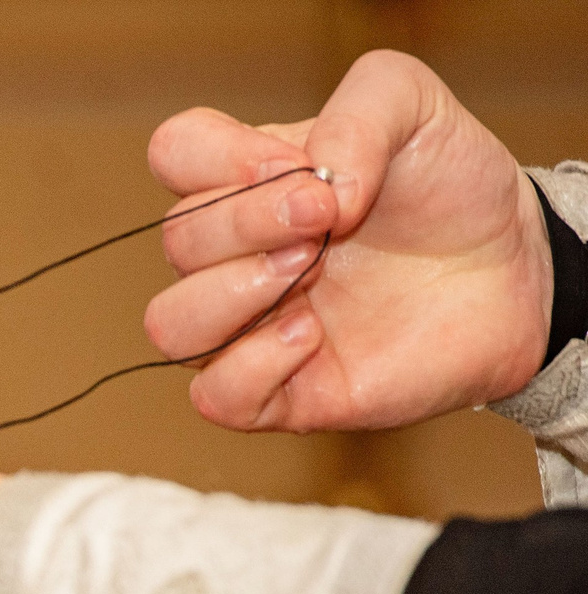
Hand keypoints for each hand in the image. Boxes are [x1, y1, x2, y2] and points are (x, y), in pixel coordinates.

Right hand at [143, 50, 551, 431]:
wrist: (513, 272)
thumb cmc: (450, 191)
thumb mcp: (415, 106)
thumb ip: (359, 109)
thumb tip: (311, 193)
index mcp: (247, 182)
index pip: (174, 154)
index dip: (219, 157)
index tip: (300, 166)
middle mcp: (234, 255)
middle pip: (176, 241)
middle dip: (249, 224)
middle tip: (329, 220)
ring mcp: (249, 327)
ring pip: (170, 324)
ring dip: (234, 295)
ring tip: (310, 275)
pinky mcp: (279, 395)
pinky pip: (214, 398)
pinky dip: (253, 366)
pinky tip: (312, 337)